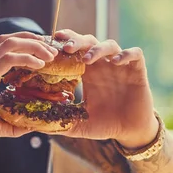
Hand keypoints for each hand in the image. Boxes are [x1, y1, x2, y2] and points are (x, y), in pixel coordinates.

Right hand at [0, 31, 58, 146]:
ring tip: (50, 55)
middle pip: (10, 39)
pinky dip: (27, 58)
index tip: (45, 52)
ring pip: (11, 43)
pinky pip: (9, 58)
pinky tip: (40, 64)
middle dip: (33, 40)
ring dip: (33, 45)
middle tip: (52, 50)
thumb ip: (14, 123)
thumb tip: (32, 126)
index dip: (26, 44)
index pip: (5, 46)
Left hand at [52, 30, 158, 148]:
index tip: (49, 46)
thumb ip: (60, 121)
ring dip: (97, 48)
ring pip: (109, 45)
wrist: (130, 131)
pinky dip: (126, 54)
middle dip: (77, 41)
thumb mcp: (78, 124)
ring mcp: (120, 66)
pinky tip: (116, 63)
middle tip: (66, 47)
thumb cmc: (104, 124)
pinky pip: (134, 54)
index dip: (62, 46)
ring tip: (88, 59)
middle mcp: (102, 66)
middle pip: (88, 42)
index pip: (73, 52)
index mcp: (86, 74)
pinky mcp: (137, 70)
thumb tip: (35, 125)